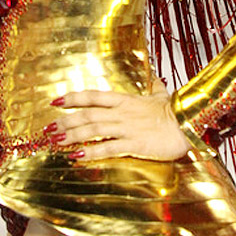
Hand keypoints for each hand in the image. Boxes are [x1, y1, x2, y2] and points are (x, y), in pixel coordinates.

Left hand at [47, 88, 190, 162]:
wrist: (188, 123)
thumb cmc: (175, 111)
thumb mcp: (162, 96)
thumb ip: (155, 89)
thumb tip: (157, 79)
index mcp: (125, 100)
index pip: (94, 96)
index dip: (73, 98)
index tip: (56, 101)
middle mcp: (121, 113)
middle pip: (88, 114)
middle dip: (66, 121)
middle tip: (48, 128)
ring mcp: (126, 128)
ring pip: (93, 129)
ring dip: (73, 135)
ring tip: (56, 141)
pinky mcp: (134, 144)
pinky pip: (108, 147)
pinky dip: (91, 151)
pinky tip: (77, 156)